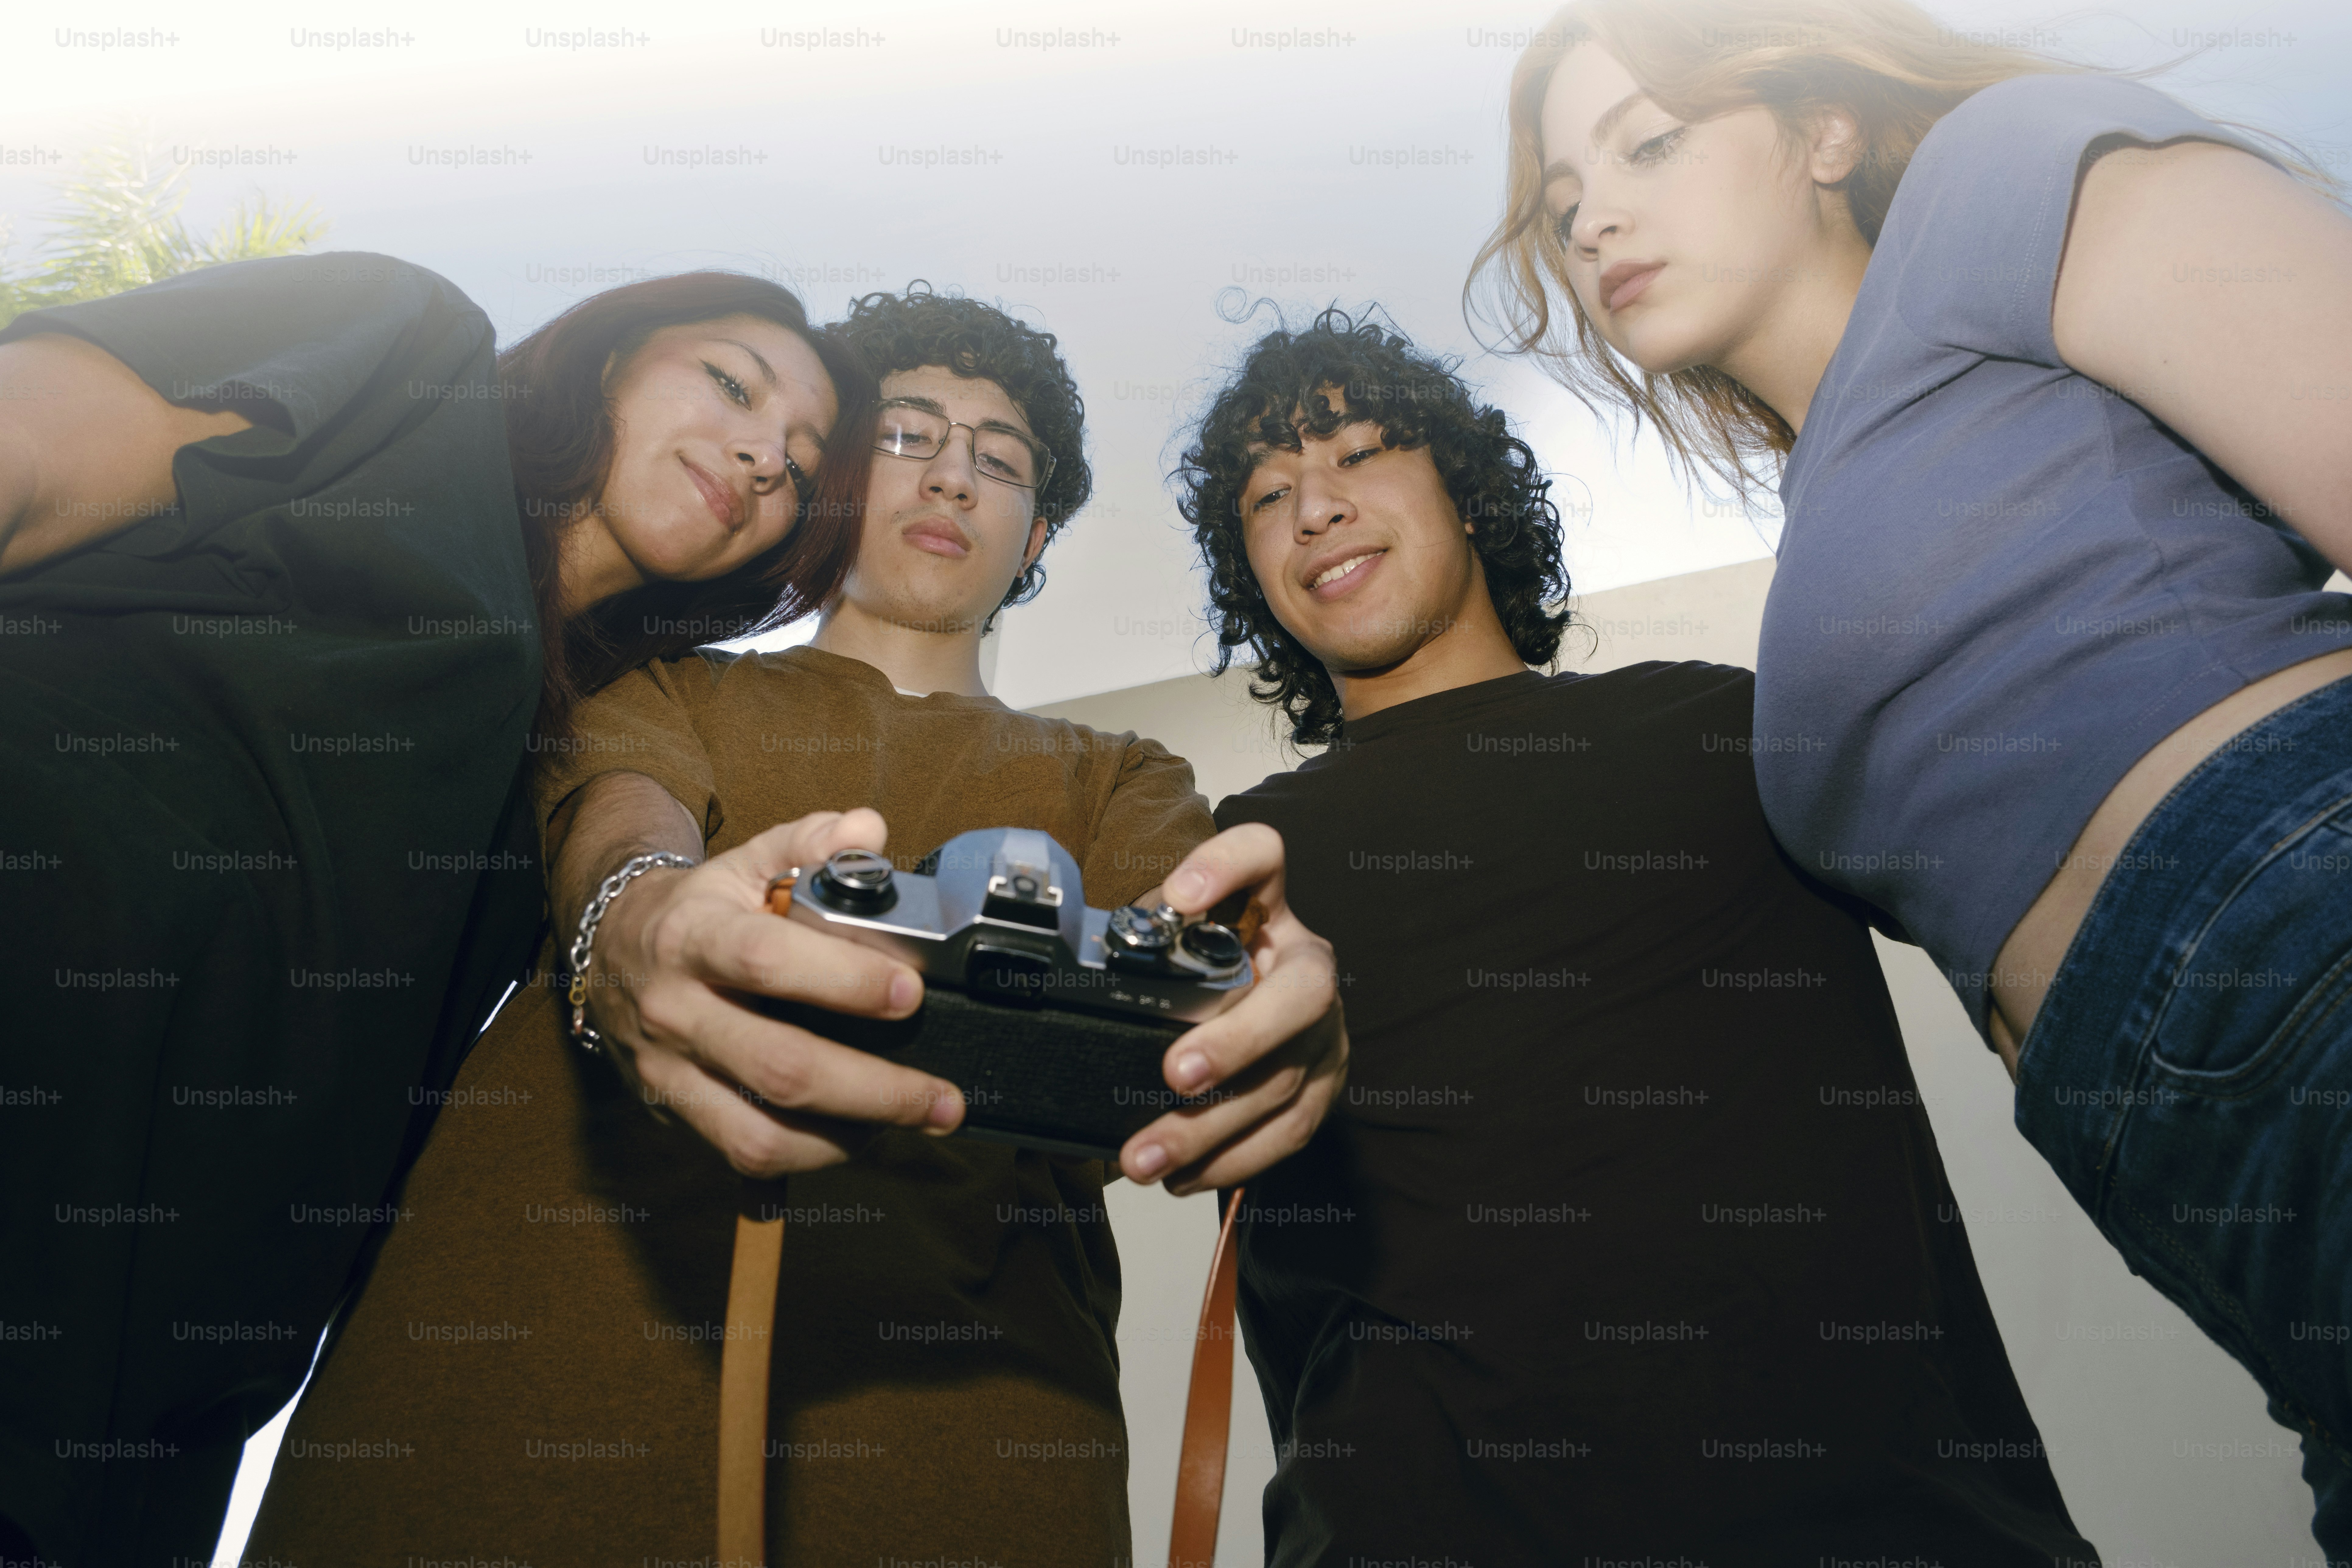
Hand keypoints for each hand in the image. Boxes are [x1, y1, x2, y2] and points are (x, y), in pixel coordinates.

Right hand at [583, 808, 964, 1176]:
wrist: (612, 950)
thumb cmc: (699, 908)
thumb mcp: (746, 861)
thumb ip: (811, 840)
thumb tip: (870, 831)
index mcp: (694, 937)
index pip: (767, 960)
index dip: (844, 980)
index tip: (910, 992)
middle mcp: (676, 1010)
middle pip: (779, 1066)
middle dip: (874, 1089)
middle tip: (941, 1097)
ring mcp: (670, 1071)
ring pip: (760, 1134)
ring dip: (848, 1139)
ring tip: (911, 1123)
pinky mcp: (674, 1111)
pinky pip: (744, 1153)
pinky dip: (810, 1155)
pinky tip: (859, 1135)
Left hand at [1117, 823, 1347, 1193]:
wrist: (1262, 1018)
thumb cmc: (1199, 976)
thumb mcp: (1173, 947)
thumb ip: (1141, 948)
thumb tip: (1067, 970)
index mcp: (1269, 911)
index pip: (1262, 857)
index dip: (1226, 866)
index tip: (1177, 898)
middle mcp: (1308, 966)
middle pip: (1300, 994)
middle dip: (1239, 1039)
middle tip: (1174, 1073)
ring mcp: (1325, 1031)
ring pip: (1286, 1080)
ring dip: (1213, 1127)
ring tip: (1145, 1157)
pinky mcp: (1326, 1087)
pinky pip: (1290, 1132)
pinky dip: (1234, 1161)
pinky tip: (1183, 1176)